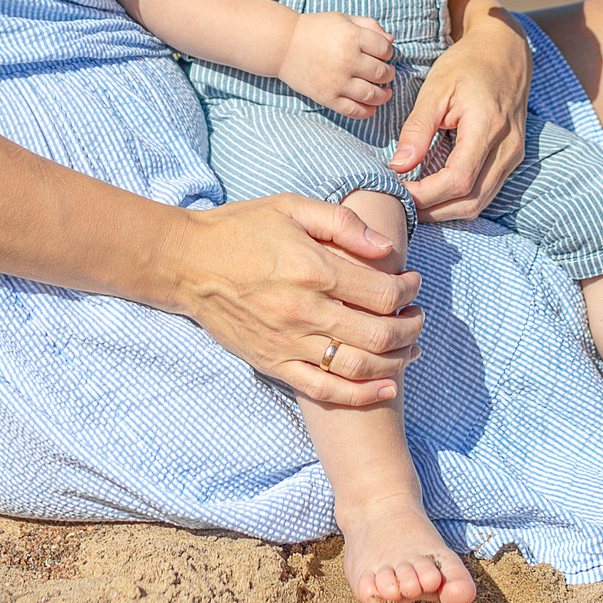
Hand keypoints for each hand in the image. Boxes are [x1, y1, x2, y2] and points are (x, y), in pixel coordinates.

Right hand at [164, 197, 423, 406]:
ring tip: (409, 350)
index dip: (409, 291)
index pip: (383, 293)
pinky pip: (324, 389)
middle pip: (379, 334)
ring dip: (395, 362)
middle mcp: (305, 310)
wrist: (186, 263)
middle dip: (411, 328)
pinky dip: (361, 394)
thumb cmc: (240, 229)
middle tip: (417, 317)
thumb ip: (342, 223)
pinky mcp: (273, 363)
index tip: (413, 283)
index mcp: (314, 268)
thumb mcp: (291, 207)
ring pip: (358, 366)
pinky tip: (385, 389)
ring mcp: (289, 342)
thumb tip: (386, 248)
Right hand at [277, 10, 394, 118]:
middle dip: (388, 74)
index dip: (388, 52)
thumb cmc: (315, 29)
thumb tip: (391, 41)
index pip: (385, 49)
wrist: (283, 45)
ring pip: (373, 95)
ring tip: (385, 92)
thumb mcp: (343, 19)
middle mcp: (347, 60)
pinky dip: (367, 111)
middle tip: (385, 73)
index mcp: (352, 37)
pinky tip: (372, 107)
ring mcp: (337, 81)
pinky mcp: (328, 97)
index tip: (383, 54)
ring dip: (384, 95)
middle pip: (382, 72)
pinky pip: (354, 110)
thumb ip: (369, 25)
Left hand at [389, 4, 530, 222]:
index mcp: (488, 126)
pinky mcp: (512, 158)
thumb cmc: (467, 64)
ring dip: (446, 211)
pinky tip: (435, 193)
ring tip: (414, 201)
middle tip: (400, 204)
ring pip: (481, 202)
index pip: (458, 179)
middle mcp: (508, 147)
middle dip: (433, 210)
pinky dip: (460, 200)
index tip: (397, 190)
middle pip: (471, 201)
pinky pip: (487, 192)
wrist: (504, 50)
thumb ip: (417, 128)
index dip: (426, 194)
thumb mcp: (436, 89)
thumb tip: (399, 166)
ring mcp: (514, 155)